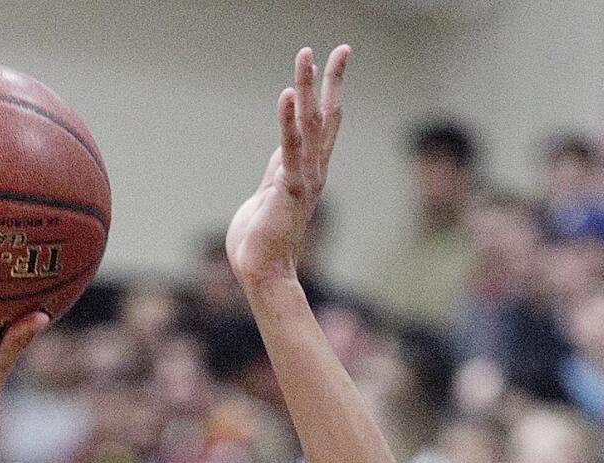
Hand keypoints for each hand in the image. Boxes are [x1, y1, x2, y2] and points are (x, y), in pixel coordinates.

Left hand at [226, 45, 349, 292]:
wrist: (261, 273)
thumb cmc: (260, 242)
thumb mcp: (268, 196)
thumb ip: (276, 173)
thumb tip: (280, 156)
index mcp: (308, 172)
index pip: (323, 125)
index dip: (330, 92)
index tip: (333, 61)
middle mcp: (313, 172)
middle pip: (327, 117)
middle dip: (334, 80)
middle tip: (343, 48)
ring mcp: (303, 180)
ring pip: (309, 125)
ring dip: (308, 87)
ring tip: (306, 55)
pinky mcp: (287, 189)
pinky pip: (288, 149)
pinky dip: (287, 121)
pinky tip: (287, 95)